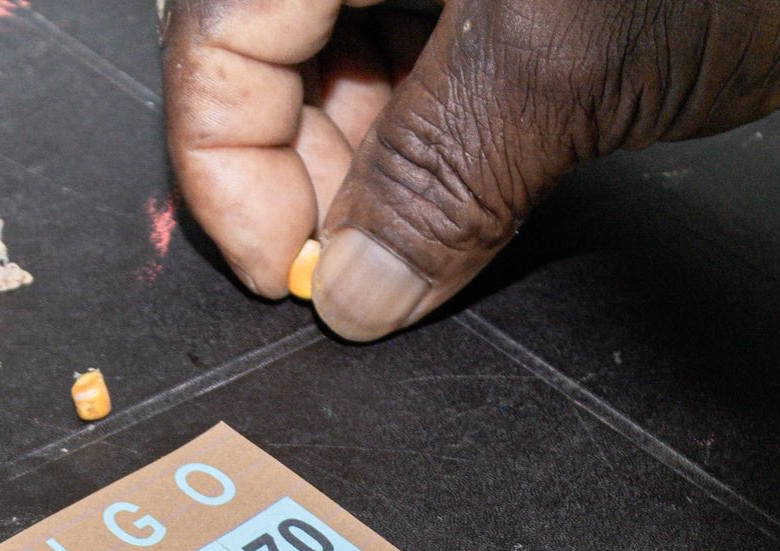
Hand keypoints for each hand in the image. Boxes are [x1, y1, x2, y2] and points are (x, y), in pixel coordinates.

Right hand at [163, 0, 779, 339]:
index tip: (279, 270)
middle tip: (346, 271)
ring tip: (405, 247)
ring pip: (338, 63)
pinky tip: (446, 208)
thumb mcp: (560, 68)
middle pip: (266, 43)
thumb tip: (353, 292)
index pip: (219, 21)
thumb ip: (429, 184)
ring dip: (356, 171)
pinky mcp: (504, 0)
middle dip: (295, 168)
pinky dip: (418, 151)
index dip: (226, 157)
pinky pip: (416, 75)